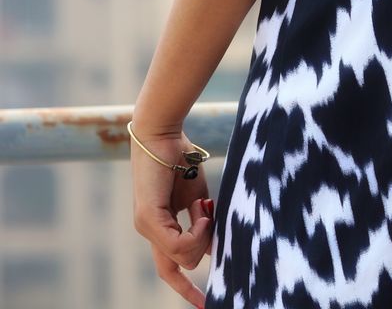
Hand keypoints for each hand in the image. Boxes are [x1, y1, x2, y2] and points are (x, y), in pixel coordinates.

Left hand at [129, 124, 213, 308]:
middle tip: (210, 214)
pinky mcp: (147, 219)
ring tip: (203, 207)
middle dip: (203, 247)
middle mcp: (149, 231)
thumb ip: (202, 223)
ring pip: (181, 257)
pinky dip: (196, 231)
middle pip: (180, 265)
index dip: (186, 288)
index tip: (204, 304)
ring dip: (201, 235)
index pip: (170, 268)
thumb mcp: (197, 198)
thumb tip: (212, 250)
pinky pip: (177, 244)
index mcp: (160, 226)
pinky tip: (201, 208)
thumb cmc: (181, 158)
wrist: (163, 133)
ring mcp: (146, 227)